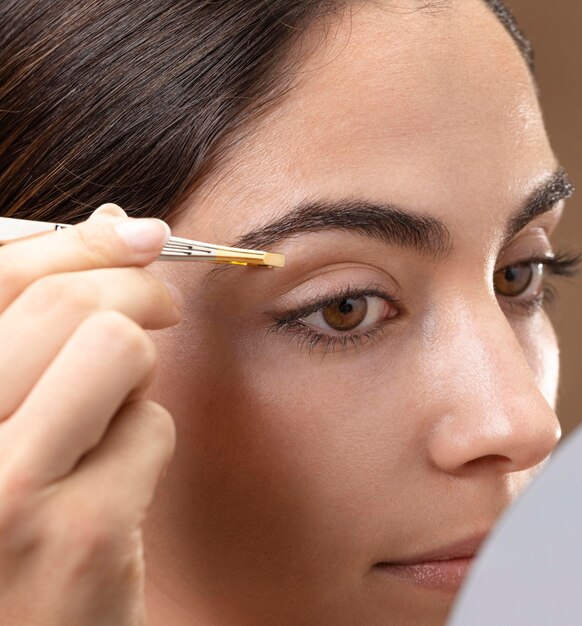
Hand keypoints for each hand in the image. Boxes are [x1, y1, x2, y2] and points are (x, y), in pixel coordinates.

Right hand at [0, 204, 180, 625]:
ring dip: (136, 373)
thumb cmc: (12, 518)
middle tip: (163, 306)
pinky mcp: (78, 538)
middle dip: (136, 290)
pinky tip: (116, 482)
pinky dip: (147, 442)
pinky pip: (152, 427)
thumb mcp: (2, 414)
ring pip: (118, 349)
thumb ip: (41, 323)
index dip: (78, 241)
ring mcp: (2, 495)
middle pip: (66, 301)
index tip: (136, 232)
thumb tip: (115, 223)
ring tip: (113, 411)